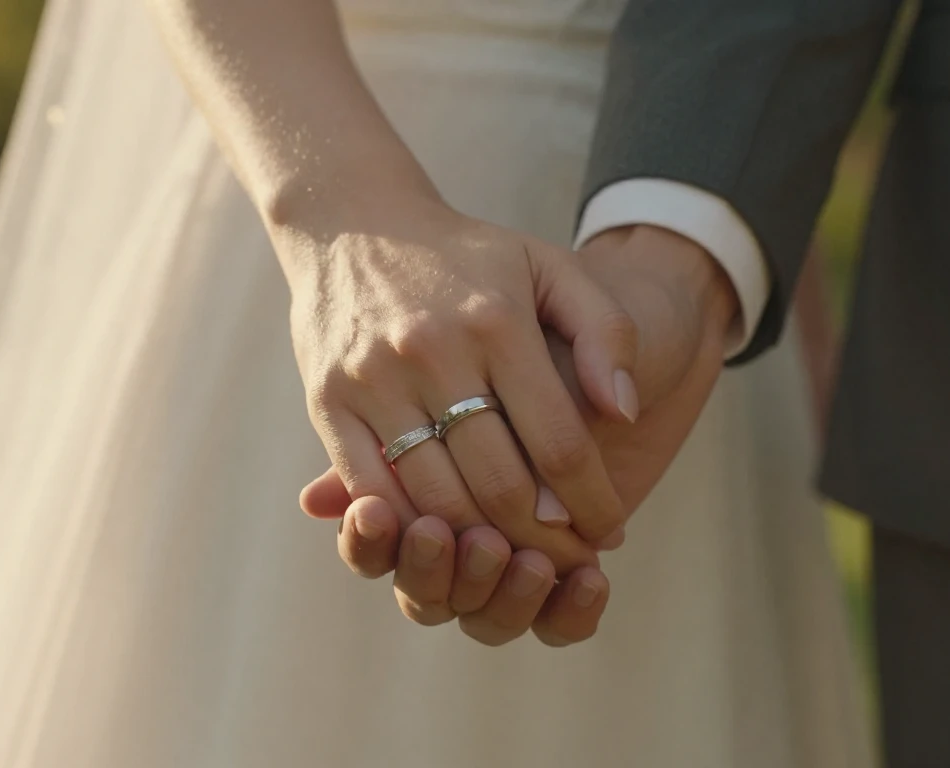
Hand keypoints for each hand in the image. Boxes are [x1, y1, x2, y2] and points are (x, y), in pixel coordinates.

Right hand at [305, 224, 738, 644]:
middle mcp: (433, 351)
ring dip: (481, 546)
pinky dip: (411, 527)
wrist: (355, 221)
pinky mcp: (327, 401)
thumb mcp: (551, 268)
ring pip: (435, 499)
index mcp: (497, 321)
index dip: (591, 502)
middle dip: (544, 539)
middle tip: (567, 560)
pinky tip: (444, 539)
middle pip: (499, 484)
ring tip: (515, 558)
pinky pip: (372, 489)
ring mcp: (374, 379)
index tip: (611, 532)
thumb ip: (606, 333)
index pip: (559, 442)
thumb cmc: (466, 256)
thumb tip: (622, 415)